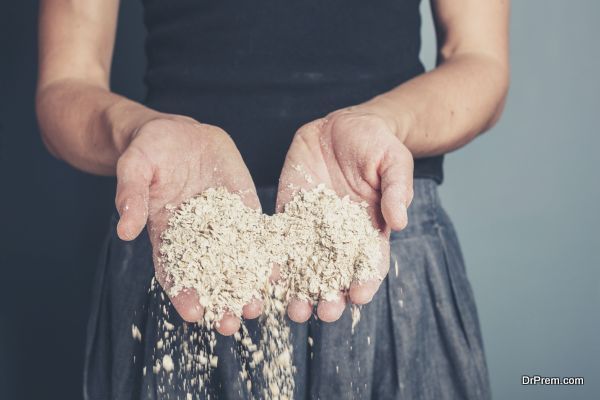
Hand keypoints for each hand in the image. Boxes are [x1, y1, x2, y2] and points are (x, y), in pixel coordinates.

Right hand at [115, 116, 260, 334]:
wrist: (178, 134)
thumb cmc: (149, 151)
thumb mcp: (135, 167)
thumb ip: (131, 196)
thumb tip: (124, 230)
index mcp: (166, 233)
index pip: (173, 271)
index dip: (182, 294)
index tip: (192, 315)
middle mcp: (197, 236)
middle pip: (208, 275)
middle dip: (219, 301)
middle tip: (230, 324)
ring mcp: (223, 223)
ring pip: (237, 260)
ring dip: (246, 284)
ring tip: (257, 306)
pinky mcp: (244, 208)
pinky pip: (257, 232)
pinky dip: (267, 251)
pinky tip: (279, 268)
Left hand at [277, 108, 413, 322]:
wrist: (345, 126)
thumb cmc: (377, 145)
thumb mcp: (394, 162)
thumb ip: (397, 191)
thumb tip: (399, 222)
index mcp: (370, 228)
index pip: (370, 262)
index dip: (366, 281)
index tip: (359, 296)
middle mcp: (340, 235)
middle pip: (336, 273)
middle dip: (331, 295)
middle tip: (324, 313)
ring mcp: (313, 225)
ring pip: (305, 265)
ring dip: (300, 289)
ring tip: (293, 310)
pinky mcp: (290, 212)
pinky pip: (280, 239)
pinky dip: (275, 260)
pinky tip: (267, 279)